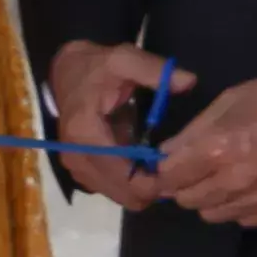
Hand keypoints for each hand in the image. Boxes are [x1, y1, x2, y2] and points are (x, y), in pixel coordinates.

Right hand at [46, 41, 179, 211]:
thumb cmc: (98, 67)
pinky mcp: (81, 172)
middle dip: (153, 187)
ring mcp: (76, 168)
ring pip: (120, 197)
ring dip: (144, 188)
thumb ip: (155, 70)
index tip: (180, 168)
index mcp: (85, 133)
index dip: (155, 180)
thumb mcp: (125, 58)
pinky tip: (148, 167)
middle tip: (178, 170)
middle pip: (124, 193)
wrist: (68, 73)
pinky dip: (132, 185)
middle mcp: (76, 157)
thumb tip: (188, 81)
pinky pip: (113, 190)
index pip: (124, 175)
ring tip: (165, 168)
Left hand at [154, 61, 256, 229]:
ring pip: (211, 214)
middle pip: (186, 200)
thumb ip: (194, 130)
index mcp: (219, 148)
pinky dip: (238, 206)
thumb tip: (167, 153)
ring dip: (211, 197)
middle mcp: (235, 181)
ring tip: (226, 175)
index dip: (164, 168)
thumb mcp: (232, 99)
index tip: (170, 161)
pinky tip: (251, 185)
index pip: (169, 176)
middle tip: (199, 166)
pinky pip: (241, 219)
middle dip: (185, 183)